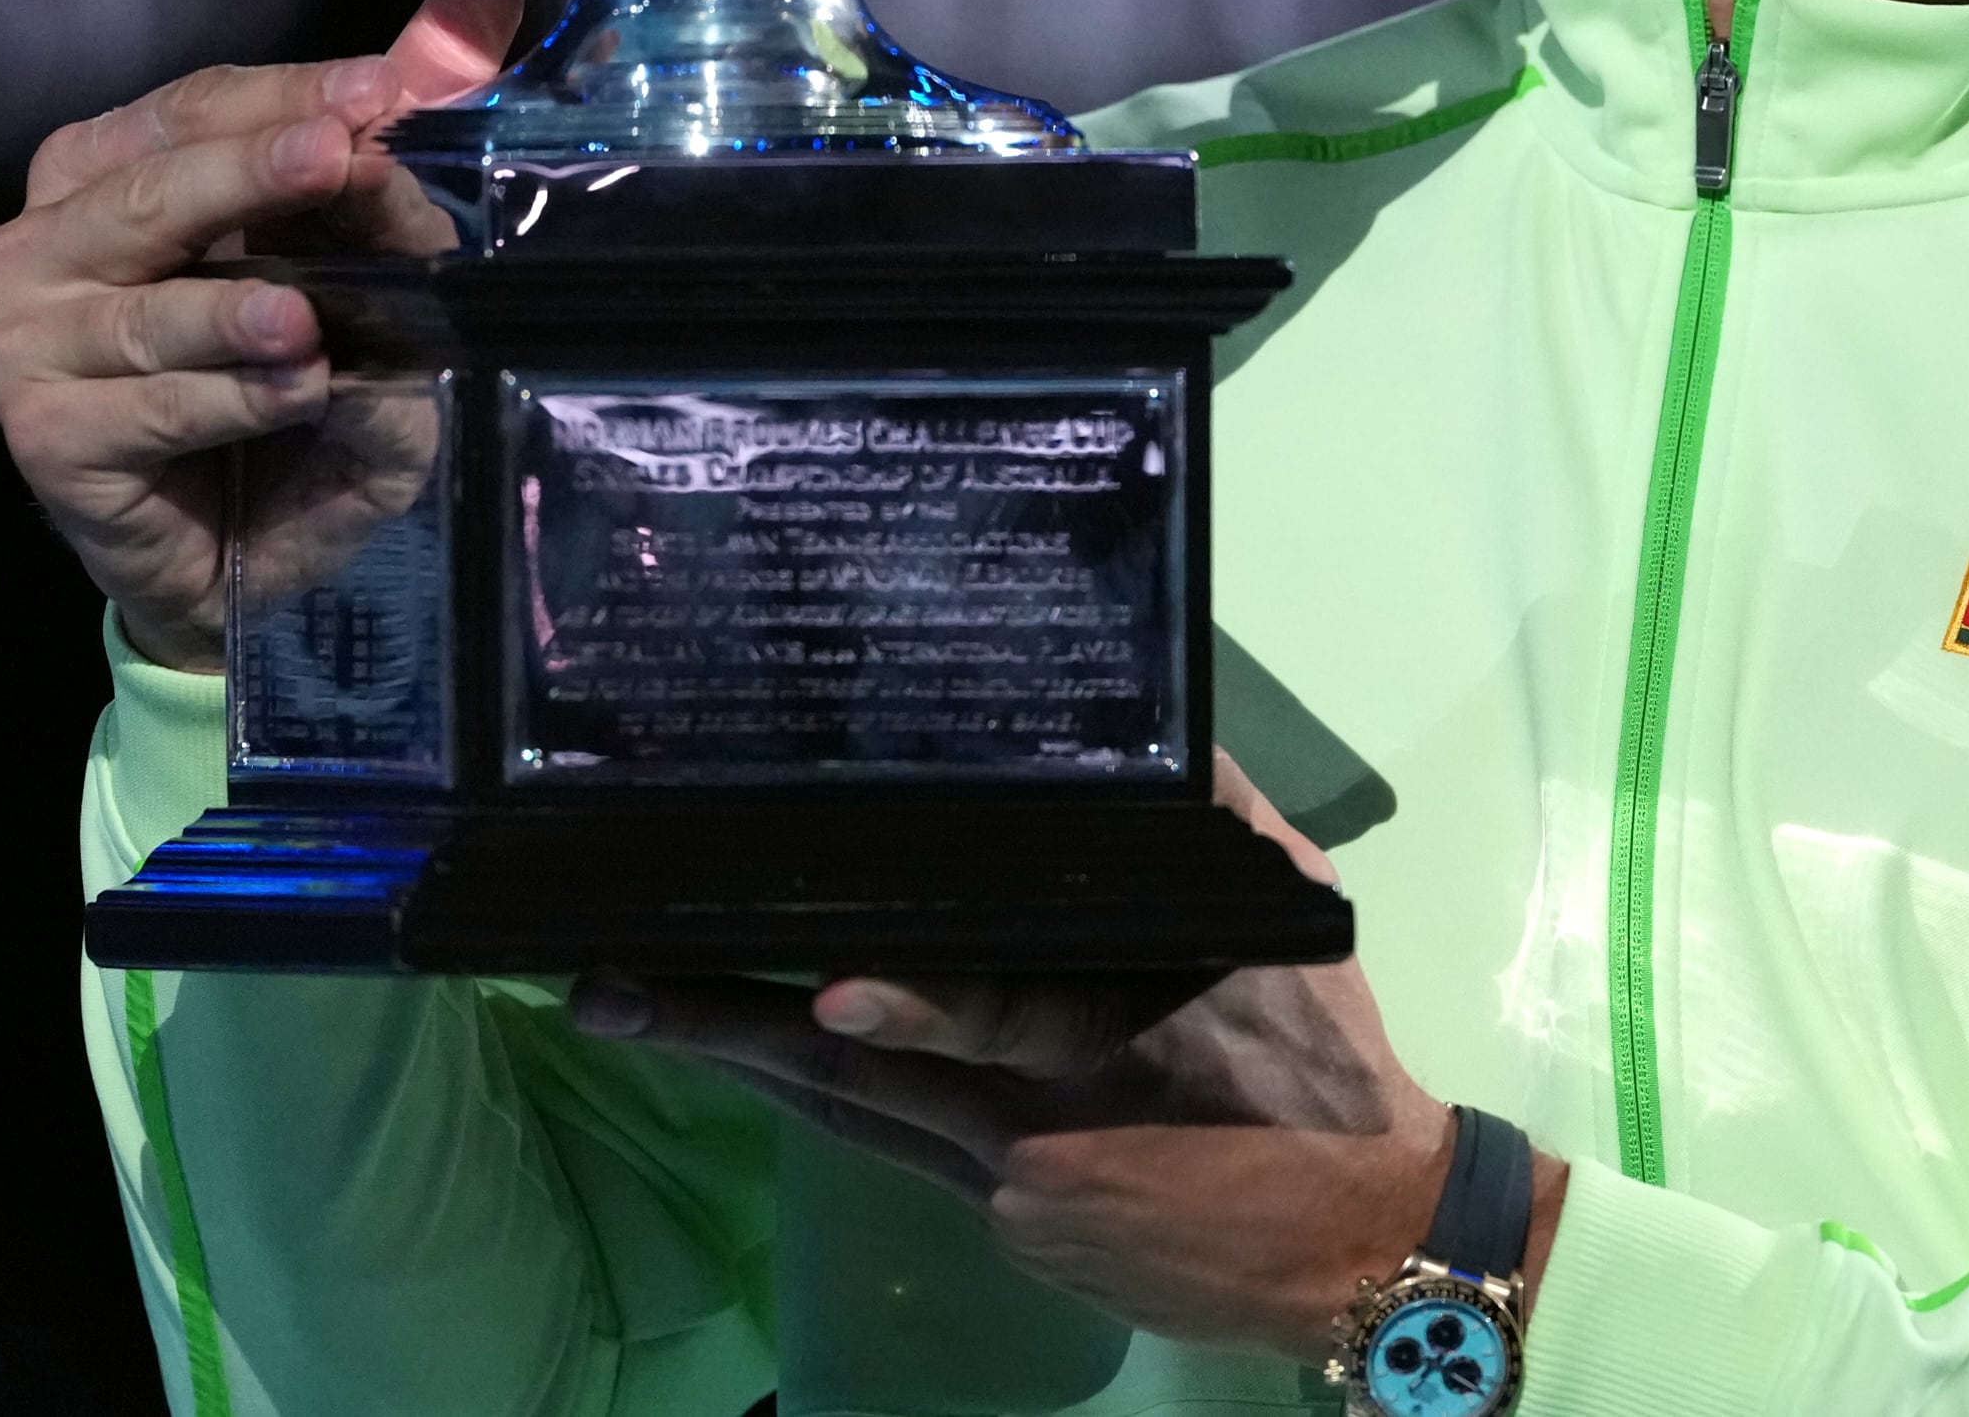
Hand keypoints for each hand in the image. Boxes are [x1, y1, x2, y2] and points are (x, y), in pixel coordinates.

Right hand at [0, 0, 519, 668]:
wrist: (242, 561)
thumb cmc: (287, 397)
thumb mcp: (361, 291)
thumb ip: (378, 198)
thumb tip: (426, 92)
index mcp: (102, 179)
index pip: (189, 110)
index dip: (283, 95)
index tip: (376, 88)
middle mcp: (42, 248)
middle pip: (149, 190)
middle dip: (250, 170)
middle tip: (335, 157)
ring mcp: (26, 345)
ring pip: (142, 310)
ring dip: (235, 310)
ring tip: (309, 322)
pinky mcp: (43, 439)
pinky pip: (147, 408)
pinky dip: (228, 400)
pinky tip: (295, 392)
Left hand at [572, 760, 1565, 1362]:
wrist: (1360, 1243)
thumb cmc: (1322, 1060)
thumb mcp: (1283, 920)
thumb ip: (1213, 821)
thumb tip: (1151, 726)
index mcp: (1118, 1028)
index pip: (996, 1010)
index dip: (911, 1008)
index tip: (820, 991)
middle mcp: (1042, 1112)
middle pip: (859, 1073)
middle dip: (727, 1026)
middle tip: (608, 985)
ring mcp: (1014, 1183)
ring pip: (852, 1115)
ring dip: (737, 1063)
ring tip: (634, 1009)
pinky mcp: (1011, 1224)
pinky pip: (901, 1146)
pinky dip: (829, 1101)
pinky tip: (767, 1064)